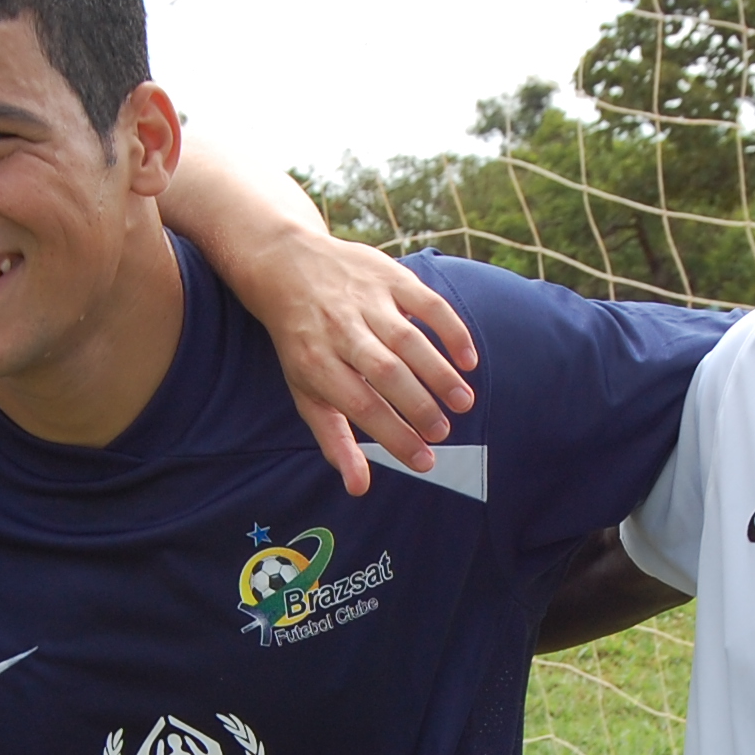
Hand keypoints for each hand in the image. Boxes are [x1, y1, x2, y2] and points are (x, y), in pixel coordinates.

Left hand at [257, 240, 479, 497]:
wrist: (286, 266)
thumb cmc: (302, 342)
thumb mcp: (306, 391)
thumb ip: (334, 440)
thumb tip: (358, 488)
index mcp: (317, 363)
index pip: (361, 405)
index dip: (395, 435)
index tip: (424, 461)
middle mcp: (340, 330)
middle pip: (385, 372)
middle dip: (419, 405)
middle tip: (444, 432)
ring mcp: (365, 300)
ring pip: (408, 339)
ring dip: (439, 372)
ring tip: (463, 403)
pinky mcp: (388, 275)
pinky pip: (426, 303)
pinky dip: (451, 330)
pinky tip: (469, 360)